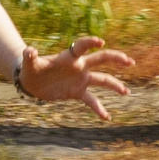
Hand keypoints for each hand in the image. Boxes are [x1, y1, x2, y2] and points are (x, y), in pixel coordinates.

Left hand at [17, 35, 134, 118]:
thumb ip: (29, 56)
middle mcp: (79, 67)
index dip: (90, 42)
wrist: (31, 83)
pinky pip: (92, 100)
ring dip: (115, 85)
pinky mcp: (78, 92)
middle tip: (129, 62)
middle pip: (101, 60)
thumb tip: (28, 51)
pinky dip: (99, 108)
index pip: (82, 47)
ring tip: (126, 92)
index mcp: (69, 57)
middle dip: (116, 59)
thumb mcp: (29, 63)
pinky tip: (107, 117)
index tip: (100, 42)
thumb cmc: (31, 69)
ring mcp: (80, 79)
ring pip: (102, 80)